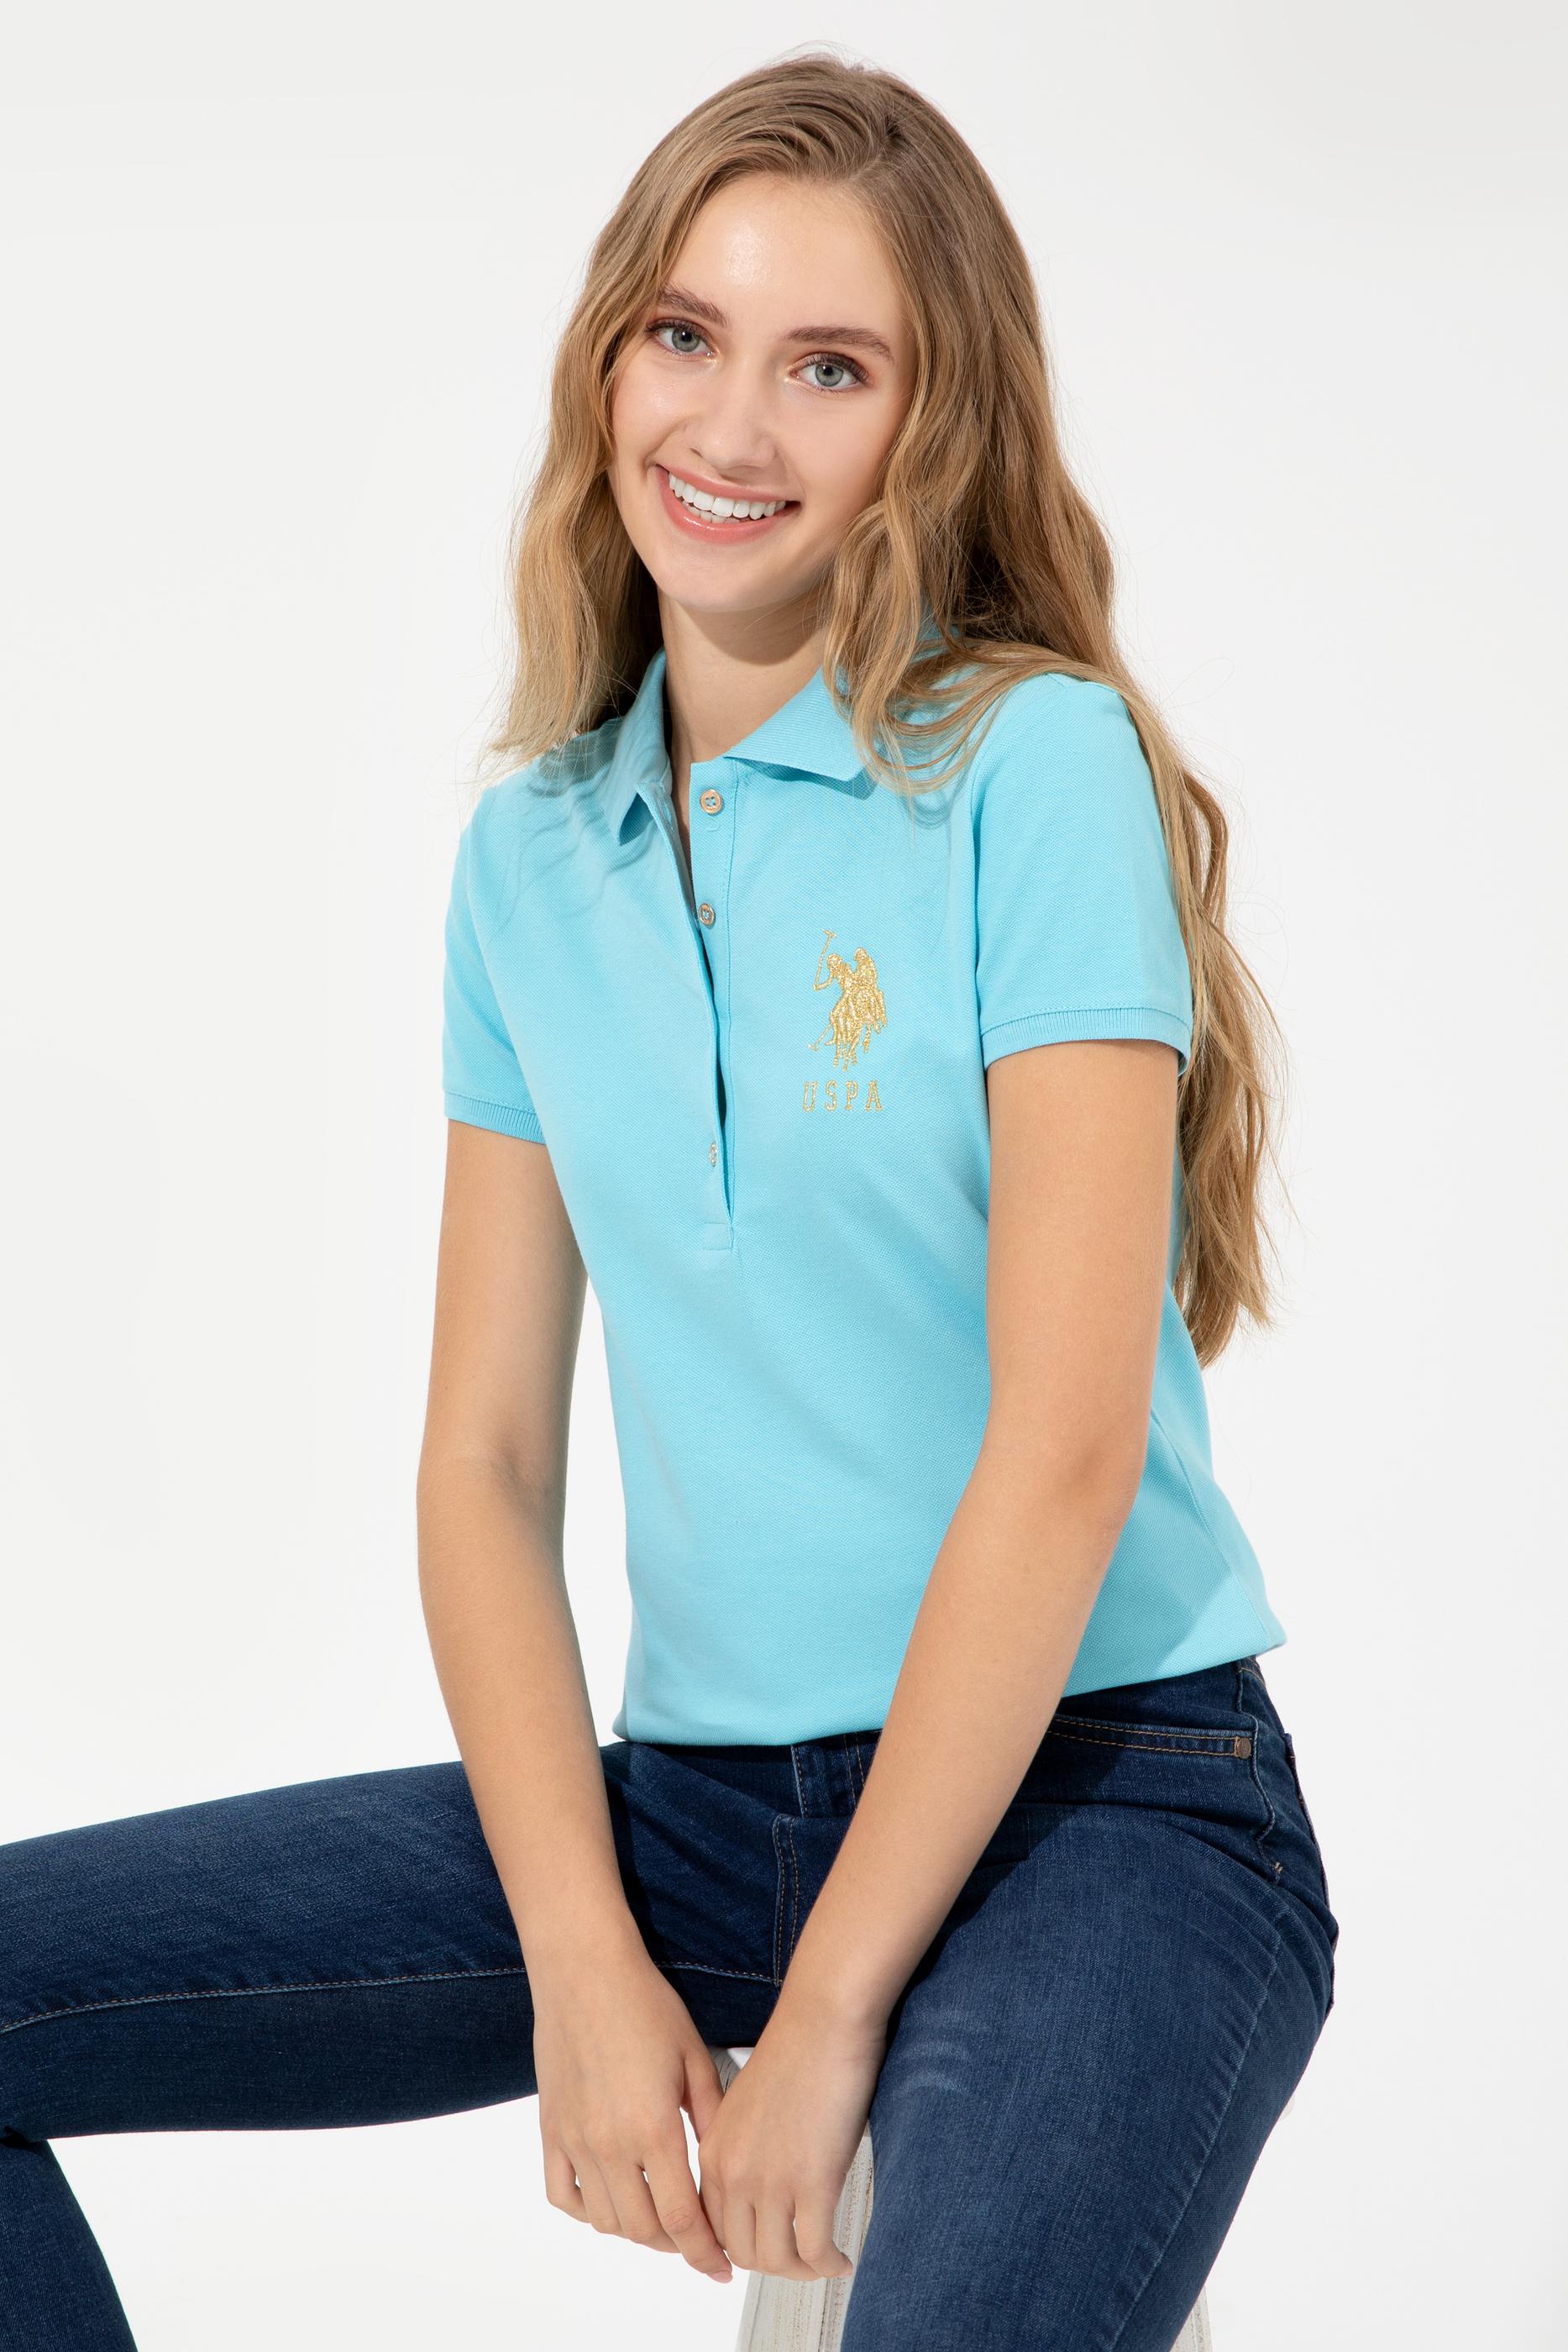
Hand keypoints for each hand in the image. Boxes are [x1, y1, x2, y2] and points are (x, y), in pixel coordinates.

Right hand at [530, 1950, 736, 2285]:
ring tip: (660, 2218)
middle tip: (697, 2238)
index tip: (722, 2266)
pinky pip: (563, 2194)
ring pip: (605, 2221)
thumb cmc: (644, 2004)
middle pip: (645, 2230)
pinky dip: (587, 2211)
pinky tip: (610, 2199)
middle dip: (677, 2245)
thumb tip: (729, 2166)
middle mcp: (609, 2144)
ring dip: (636, 2232)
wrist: (585, 1972)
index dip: (705, 2253)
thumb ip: (713, 2118)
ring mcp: (575, 2141)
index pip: (683, 2219)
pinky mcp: (551, 2130)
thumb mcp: (695, 2058)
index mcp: (652, 2128)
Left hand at [697, 1994, 888, 2279]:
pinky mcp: (812, 2182)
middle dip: (773, 2265)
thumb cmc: (798, 2048)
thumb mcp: (748, 2103)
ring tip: (824, 2260)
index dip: (741, 2247)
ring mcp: (770, 2179)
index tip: (766, 2250)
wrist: (824, 2017)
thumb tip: (761, 2187)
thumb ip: (743, 2145)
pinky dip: (829, 2265)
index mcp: (715, 2148)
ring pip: (776, 2261)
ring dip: (802, 2271)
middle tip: (801, 2259)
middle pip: (742, 2251)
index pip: (713, 2226)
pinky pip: (814, 2252)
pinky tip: (843, 2258)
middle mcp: (734, 2170)